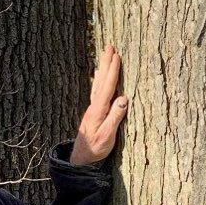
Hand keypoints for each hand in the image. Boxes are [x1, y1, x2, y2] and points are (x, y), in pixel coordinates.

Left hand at [70, 43, 126, 165]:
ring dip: (102, 68)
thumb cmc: (96, 149)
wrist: (81, 159)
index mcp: (99, 110)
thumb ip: (115, 117)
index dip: (113, 70)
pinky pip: (97, 90)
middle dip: (106, 62)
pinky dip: (99, 80)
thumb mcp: (107, 136)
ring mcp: (92, 108)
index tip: (117, 55)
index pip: (108, 86)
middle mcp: (94, 106)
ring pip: (98, 83)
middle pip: (101, 80)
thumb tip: (124, 98)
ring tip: (105, 55)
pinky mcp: (93, 112)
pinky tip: (98, 76)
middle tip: (109, 46)